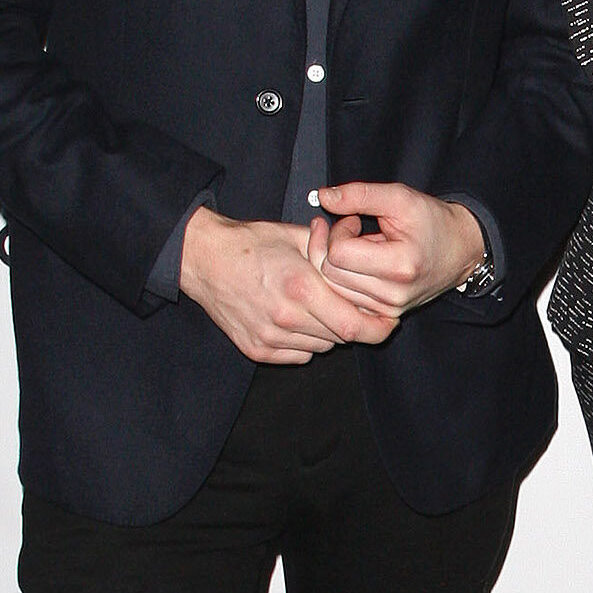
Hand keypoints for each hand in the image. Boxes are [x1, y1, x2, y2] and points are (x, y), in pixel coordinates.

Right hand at [178, 207, 395, 360]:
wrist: (204, 258)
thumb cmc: (252, 243)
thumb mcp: (298, 237)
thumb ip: (334, 252)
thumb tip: (363, 248)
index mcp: (302, 288)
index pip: (355, 326)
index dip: (379, 328)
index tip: (388, 321)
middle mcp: (286, 318)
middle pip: (341, 338)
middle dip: (354, 325)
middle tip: (352, 308)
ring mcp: (270, 338)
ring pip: (322, 347)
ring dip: (329, 332)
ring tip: (318, 307)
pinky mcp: (257, 350)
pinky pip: (299, 355)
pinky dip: (307, 342)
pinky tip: (297, 319)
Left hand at [309, 181, 486, 320]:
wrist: (460, 249)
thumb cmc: (434, 222)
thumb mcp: (400, 197)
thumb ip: (359, 195)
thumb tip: (323, 196)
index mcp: (400, 266)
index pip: (338, 254)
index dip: (339, 231)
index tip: (354, 220)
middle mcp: (394, 294)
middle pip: (330, 273)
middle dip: (334, 247)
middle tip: (353, 232)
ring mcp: (389, 309)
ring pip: (333, 288)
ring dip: (338, 264)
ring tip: (359, 248)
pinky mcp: (384, 315)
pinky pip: (345, 300)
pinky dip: (344, 280)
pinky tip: (358, 265)